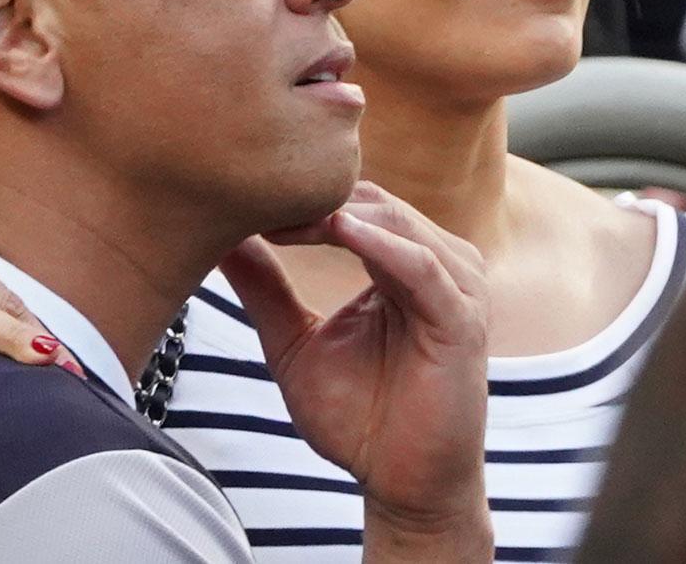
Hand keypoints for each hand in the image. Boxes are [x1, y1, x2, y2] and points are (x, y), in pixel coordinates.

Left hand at [221, 181, 491, 559]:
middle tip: (260, 204)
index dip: (301, 200)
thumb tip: (222, 241)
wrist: (401, 485)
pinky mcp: (463, 320)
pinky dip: (381, 244)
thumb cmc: (357, 418)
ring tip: (287, 217)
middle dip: (316, 201)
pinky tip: (341, 230)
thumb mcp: (293, 342)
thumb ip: (265, 290)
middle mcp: (434, 265)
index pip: (352, 205)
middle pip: (374, 203)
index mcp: (399, 263)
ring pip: (397, 223)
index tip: (247, 203)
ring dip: (342, 214)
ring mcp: (455, 289)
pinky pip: (422, 267)